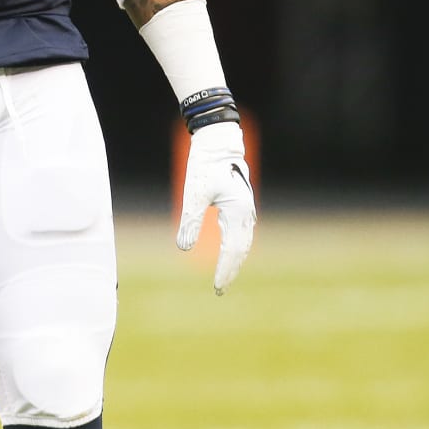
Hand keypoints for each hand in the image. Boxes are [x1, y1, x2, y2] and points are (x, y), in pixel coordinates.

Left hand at [176, 119, 256, 293]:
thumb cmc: (205, 163)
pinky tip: (229, 251)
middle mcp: (245, 213)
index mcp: (237, 212)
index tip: (217, 287)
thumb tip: (183, 247)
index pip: (233, 250)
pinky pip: (242, 231)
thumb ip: (190, 220)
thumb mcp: (194, 192)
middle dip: (231, 269)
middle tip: (220, 288)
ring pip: (243, 241)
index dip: (225, 270)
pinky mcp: (241, 203)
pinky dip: (236, 246)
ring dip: (235, 259)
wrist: (218, 140)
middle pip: (241, 249)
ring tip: (225, 275)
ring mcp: (246, 208)